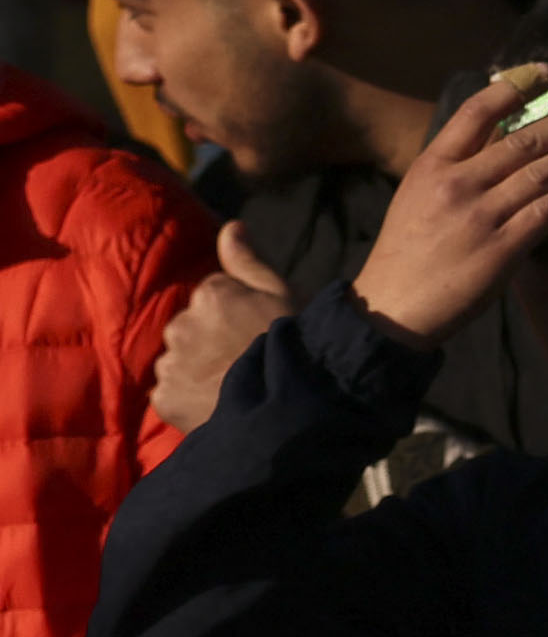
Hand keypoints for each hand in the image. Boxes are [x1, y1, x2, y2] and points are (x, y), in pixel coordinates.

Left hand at [150, 239, 288, 432]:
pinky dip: (187, 398)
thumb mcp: (283, 295)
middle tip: (243, 360)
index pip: (212, 296)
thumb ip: (248, 261)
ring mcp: (170, 364)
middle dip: (210, 339)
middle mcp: (181, 324)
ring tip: (229, 386)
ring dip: (197, 368)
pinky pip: (170, 393)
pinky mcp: (164, 398)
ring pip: (178, 360)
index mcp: (209, 294)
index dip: (236, 313)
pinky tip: (214, 404)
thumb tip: (230, 226)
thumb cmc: (295, 348)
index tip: (256, 331)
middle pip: (190, 327)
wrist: (290, 411)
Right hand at [351, 72, 547, 344]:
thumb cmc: (409, 249)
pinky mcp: (502, 247)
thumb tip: (502, 134)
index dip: (515, 87)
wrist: (394, 305)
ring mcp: (481, 215)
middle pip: (523, 140)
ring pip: (543, 172)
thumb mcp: (420, 194)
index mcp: (433, 165)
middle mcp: (458, 183)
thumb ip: (458, 165)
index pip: (476, 112)